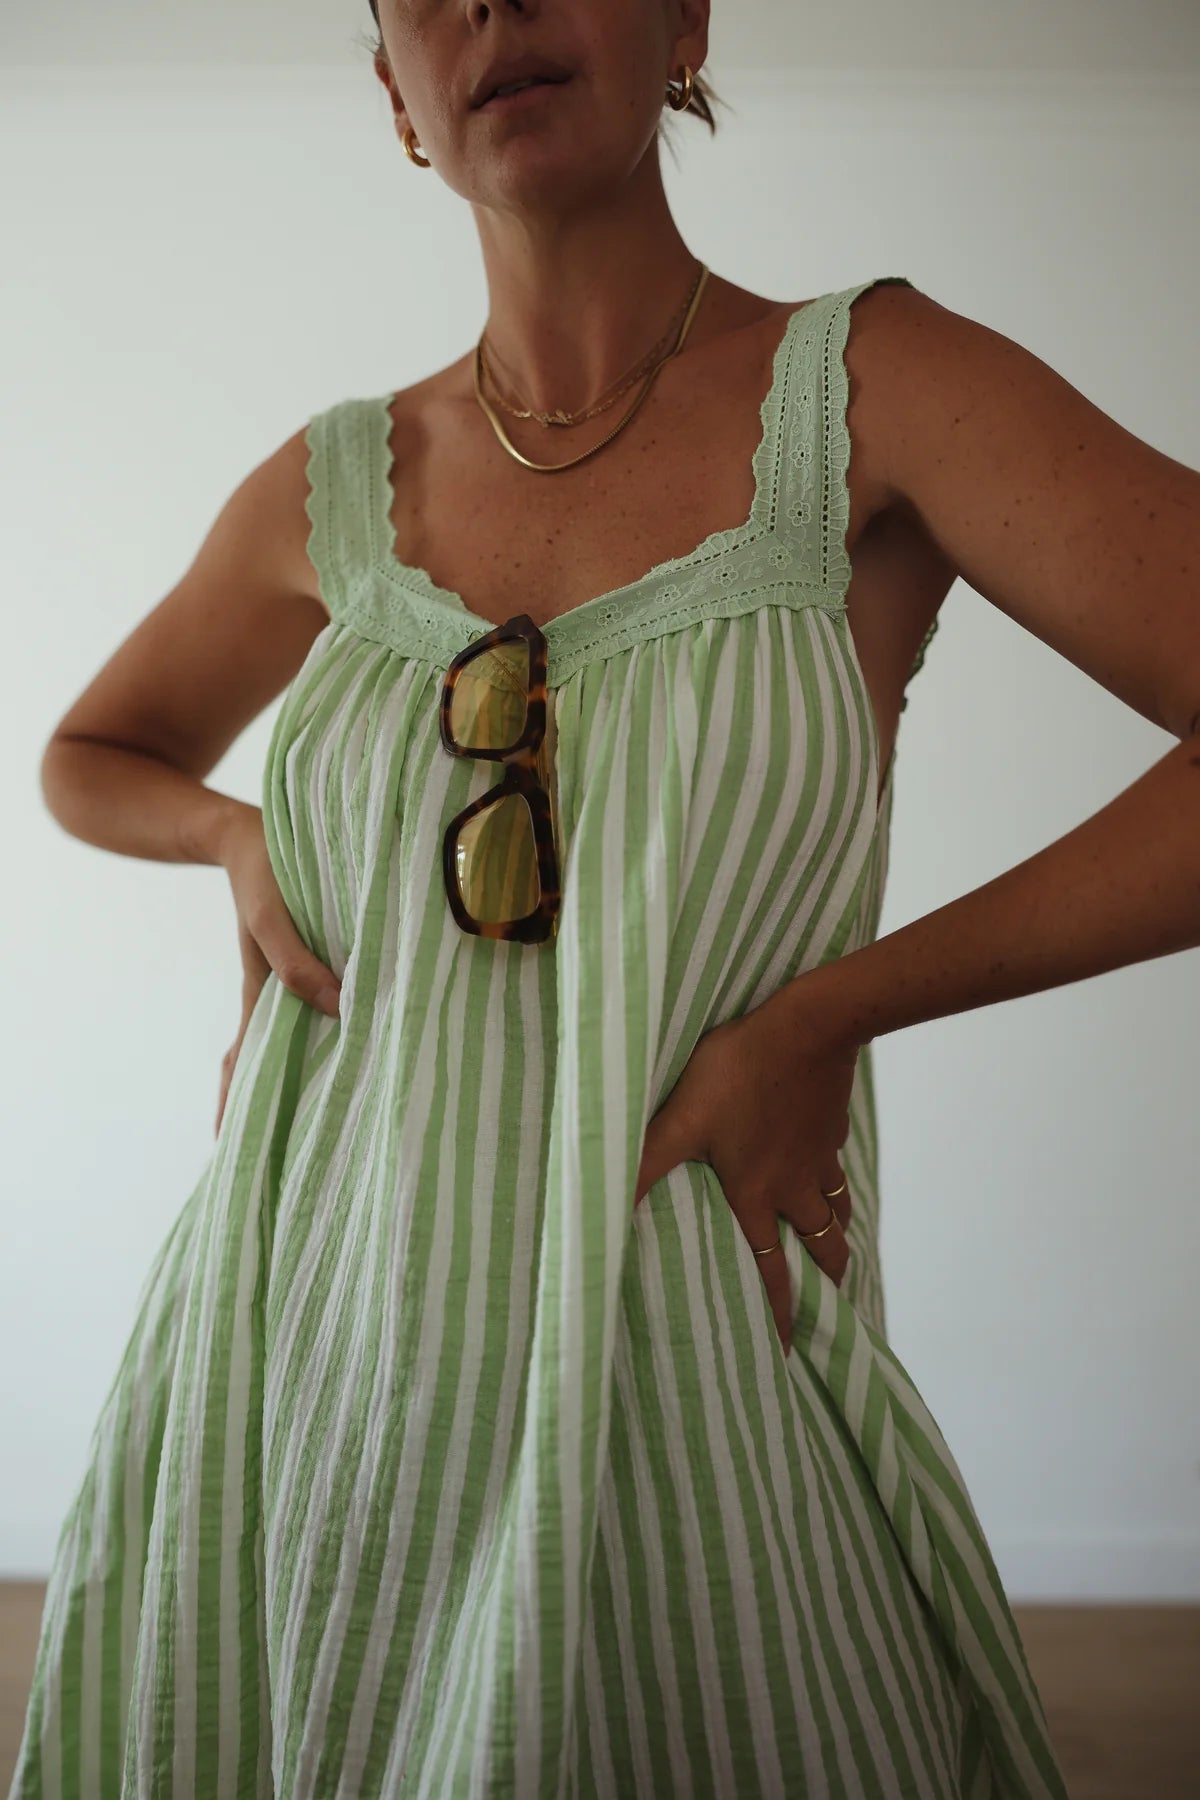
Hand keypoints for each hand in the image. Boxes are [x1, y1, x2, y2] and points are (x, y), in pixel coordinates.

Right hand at [213, 806, 341, 1135]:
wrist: (245, 834)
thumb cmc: (264, 873)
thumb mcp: (273, 917)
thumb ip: (298, 962)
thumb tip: (339, 1009)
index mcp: (260, 996)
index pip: (243, 1069)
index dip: (237, 1112)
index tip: (234, 1156)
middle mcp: (272, 1000)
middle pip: (264, 1070)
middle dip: (272, 1115)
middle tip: (284, 1166)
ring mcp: (286, 986)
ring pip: (291, 1046)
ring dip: (304, 1080)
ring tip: (326, 1124)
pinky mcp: (304, 967)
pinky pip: (312, 1013)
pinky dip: (326, 1038)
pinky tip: (351, 1052)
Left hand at [632, 979, 862, 1355]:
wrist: (809, 1027)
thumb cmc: (738, 1073)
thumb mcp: (680, 1120)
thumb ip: (644, 1163)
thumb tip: (602, 1208)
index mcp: (756, 1195)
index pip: (770, 1270)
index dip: (779, 1314)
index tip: (787, 1350)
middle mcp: (793, 1185)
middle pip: (820, 1246)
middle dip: (824, 1278)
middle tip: (829, 1299)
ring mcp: (817, 1155)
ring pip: (835, 1209)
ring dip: (835, 1233)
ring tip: (835, 1247)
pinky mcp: (829, 1123)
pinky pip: (835, 1163)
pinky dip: (833, 1178)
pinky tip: (823, 1164)